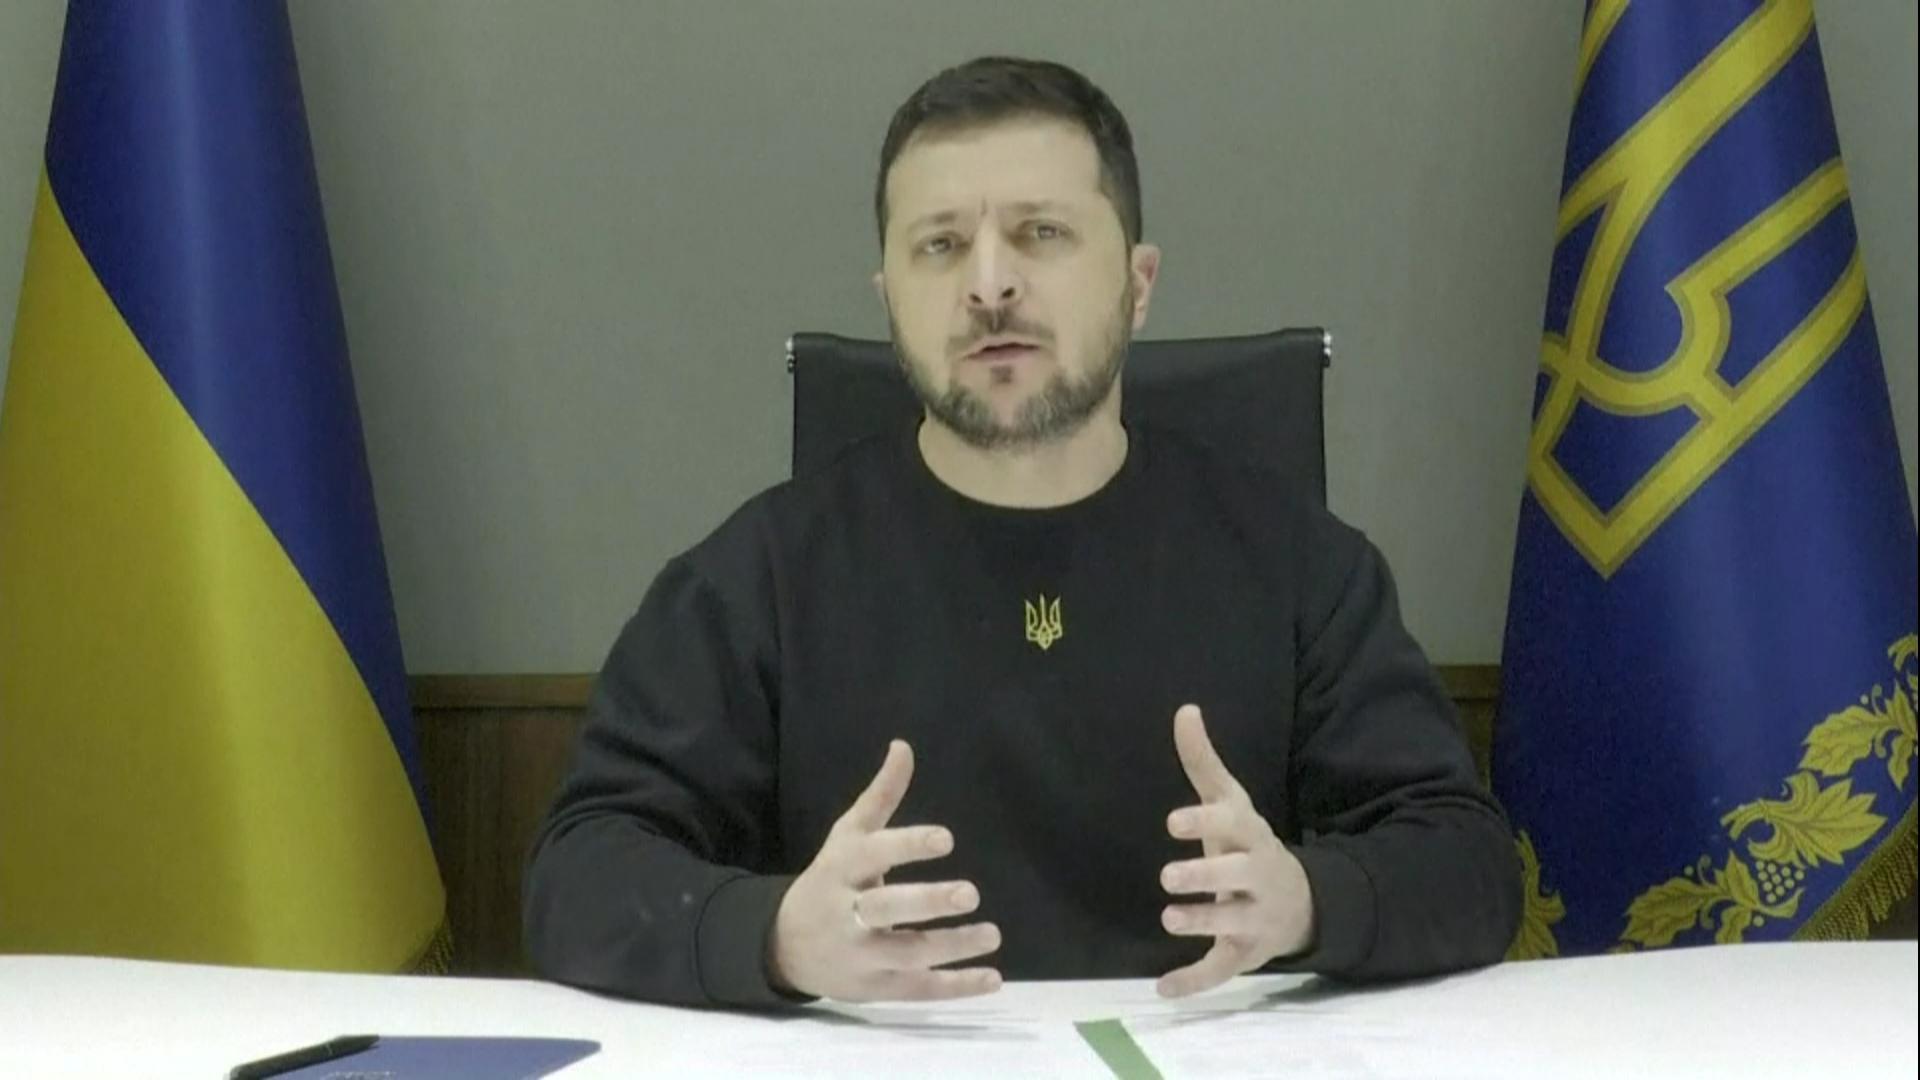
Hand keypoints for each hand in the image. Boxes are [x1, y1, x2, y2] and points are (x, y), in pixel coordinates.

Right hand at [767, 740, 1001, 1001]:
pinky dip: (955, 987)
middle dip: (927, 903)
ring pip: (906, 954)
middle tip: (971, 893)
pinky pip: (917, 989)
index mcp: (841, 869)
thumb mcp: (847, 836)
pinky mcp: (875, 987)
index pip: (873, 855)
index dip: (907, 846)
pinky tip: (992, 978)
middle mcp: (847, 913)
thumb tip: (904, 745)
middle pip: (886, 909)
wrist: (783, 945)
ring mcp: (860, 955)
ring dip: (952, 947)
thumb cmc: (829, 880)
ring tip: (992, 934)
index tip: (946, 839)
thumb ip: (880, 796)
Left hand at [1157, 704, 1315, 997]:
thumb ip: (1203, 761)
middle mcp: (1257, 876)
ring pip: (1233, 923)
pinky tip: (1164, 988)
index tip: (1172, 820)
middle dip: (1206, 877)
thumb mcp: (1230, 803)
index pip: (1231, 825)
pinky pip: (1223, 970)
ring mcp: (1255, 917)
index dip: (1204, 822)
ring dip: (1204, 922)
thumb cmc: (1247, 844)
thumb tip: (1185, 709)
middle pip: (1237, 876)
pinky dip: (1196, 981)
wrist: (1301, 901)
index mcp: (1249, 837)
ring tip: (1169, 918)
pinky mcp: (1247, 953)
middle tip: (1167, 876)